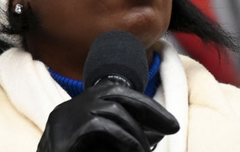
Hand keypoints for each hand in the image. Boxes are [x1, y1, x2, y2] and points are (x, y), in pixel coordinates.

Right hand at [37, 81, 179, 151]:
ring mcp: (67, 115)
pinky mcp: (66, 130)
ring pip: (113, 110)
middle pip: (118, 93)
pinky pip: (102, 125)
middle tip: (173, 127)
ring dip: (136, 131)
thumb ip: (128, 136)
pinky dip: (123, 138)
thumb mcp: (108, 146)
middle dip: (150, 110)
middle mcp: (73, 104)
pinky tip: (135, 151)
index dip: (147, 106)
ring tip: (146, 151)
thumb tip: (159, 132)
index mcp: (81, 104)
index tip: (170, 123)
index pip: (119, 93)